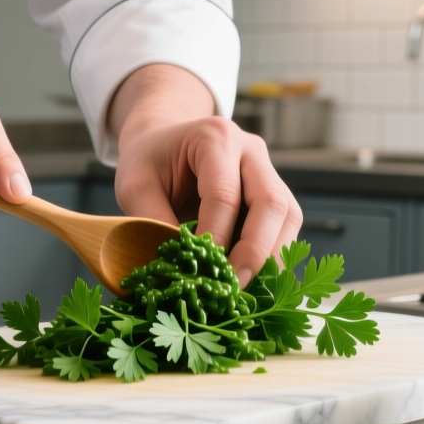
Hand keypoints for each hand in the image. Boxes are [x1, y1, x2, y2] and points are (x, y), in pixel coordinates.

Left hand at [110, 65, 300, 284]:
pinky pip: (285, 224)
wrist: (165, 140)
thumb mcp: (135, 185)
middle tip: (235, 286)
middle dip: (256, 250)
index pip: (224, 195)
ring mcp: (268, 169)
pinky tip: (253, 275)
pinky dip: (272, 253)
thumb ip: (153, 221)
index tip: (202, 273)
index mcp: (214, 138)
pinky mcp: (274, 190)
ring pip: (288, 215)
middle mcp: (250, 150)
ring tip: (247, 286)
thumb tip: (179, 268)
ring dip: (272, 255)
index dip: (217, 237)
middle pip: (271, 202)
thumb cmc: (149, 161)